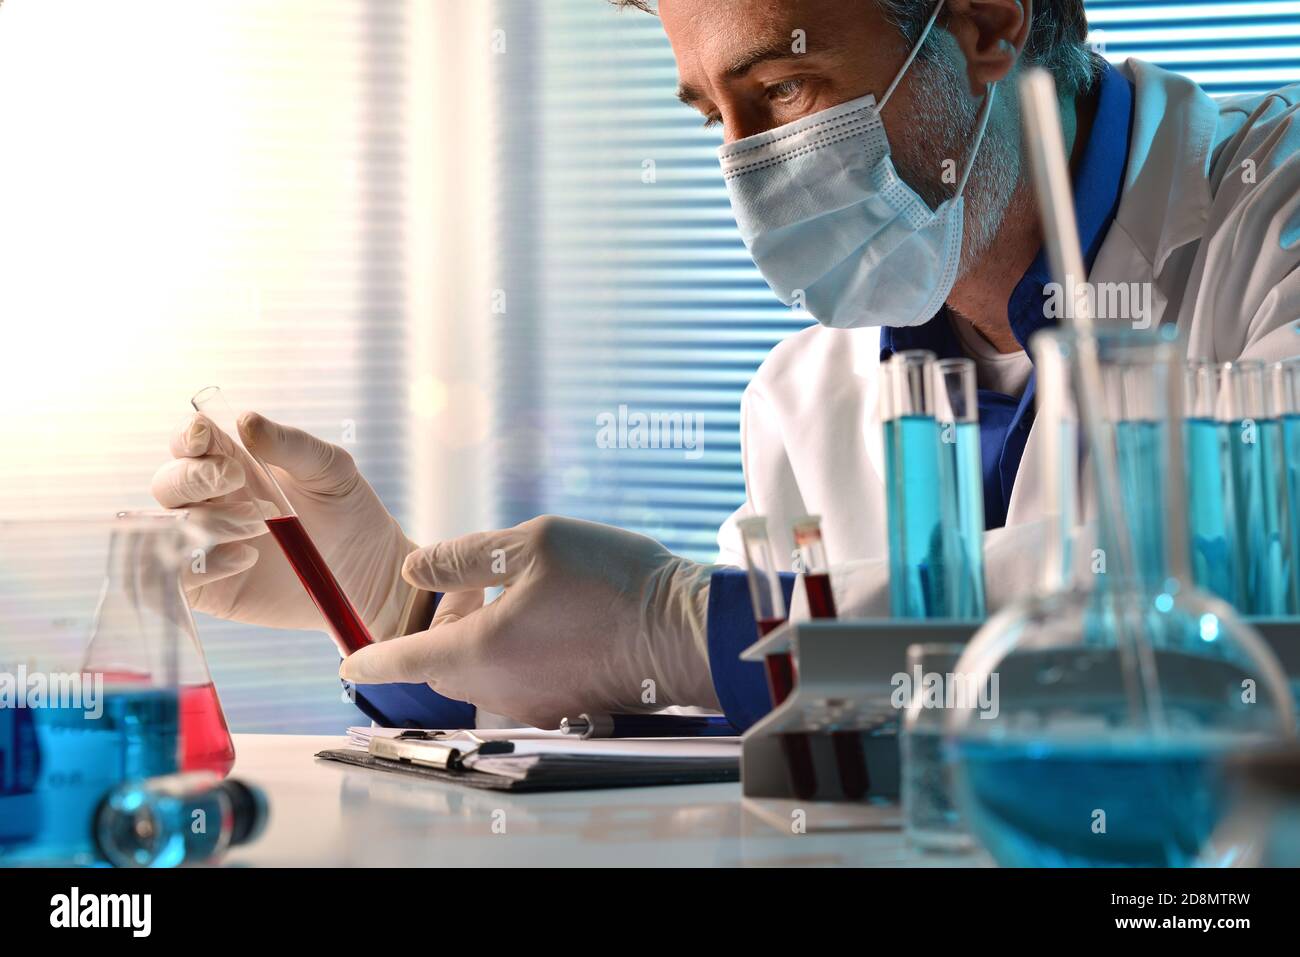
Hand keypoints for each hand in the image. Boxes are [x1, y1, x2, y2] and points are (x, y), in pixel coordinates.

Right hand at [150, 412, 419, 638]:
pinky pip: (178, 578)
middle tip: (235, 479)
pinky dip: (201, 567)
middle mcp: (210, 502)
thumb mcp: (329, 469)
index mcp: (231, 464)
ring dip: (199, 522)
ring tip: (255, 524)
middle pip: (168, 484)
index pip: (190, 445)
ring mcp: (205, 545)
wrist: (367, 568)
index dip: (187, 437)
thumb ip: (290, 445)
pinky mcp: (211, 588)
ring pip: (165, 530)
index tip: (204, 434)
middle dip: (192, 478)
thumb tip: (245, 420)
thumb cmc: (346, 509)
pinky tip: (246, 558)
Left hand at [338, 516, 721, 727]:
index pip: (403, 660)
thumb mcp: (531, 543)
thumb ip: (462, 557)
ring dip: (481, 640)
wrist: (683, 631)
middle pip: (442, 666)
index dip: (370, 660)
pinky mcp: (565, 710)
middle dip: (440, 632)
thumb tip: (414, 570)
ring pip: (482, 673)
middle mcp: (499, 687)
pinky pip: (519, 683)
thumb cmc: (611, 581)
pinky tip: (552, 622)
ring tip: (520, 597)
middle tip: (474, 588)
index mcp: (480, 648)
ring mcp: (534, 705)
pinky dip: (515, 655)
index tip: (347, 665)